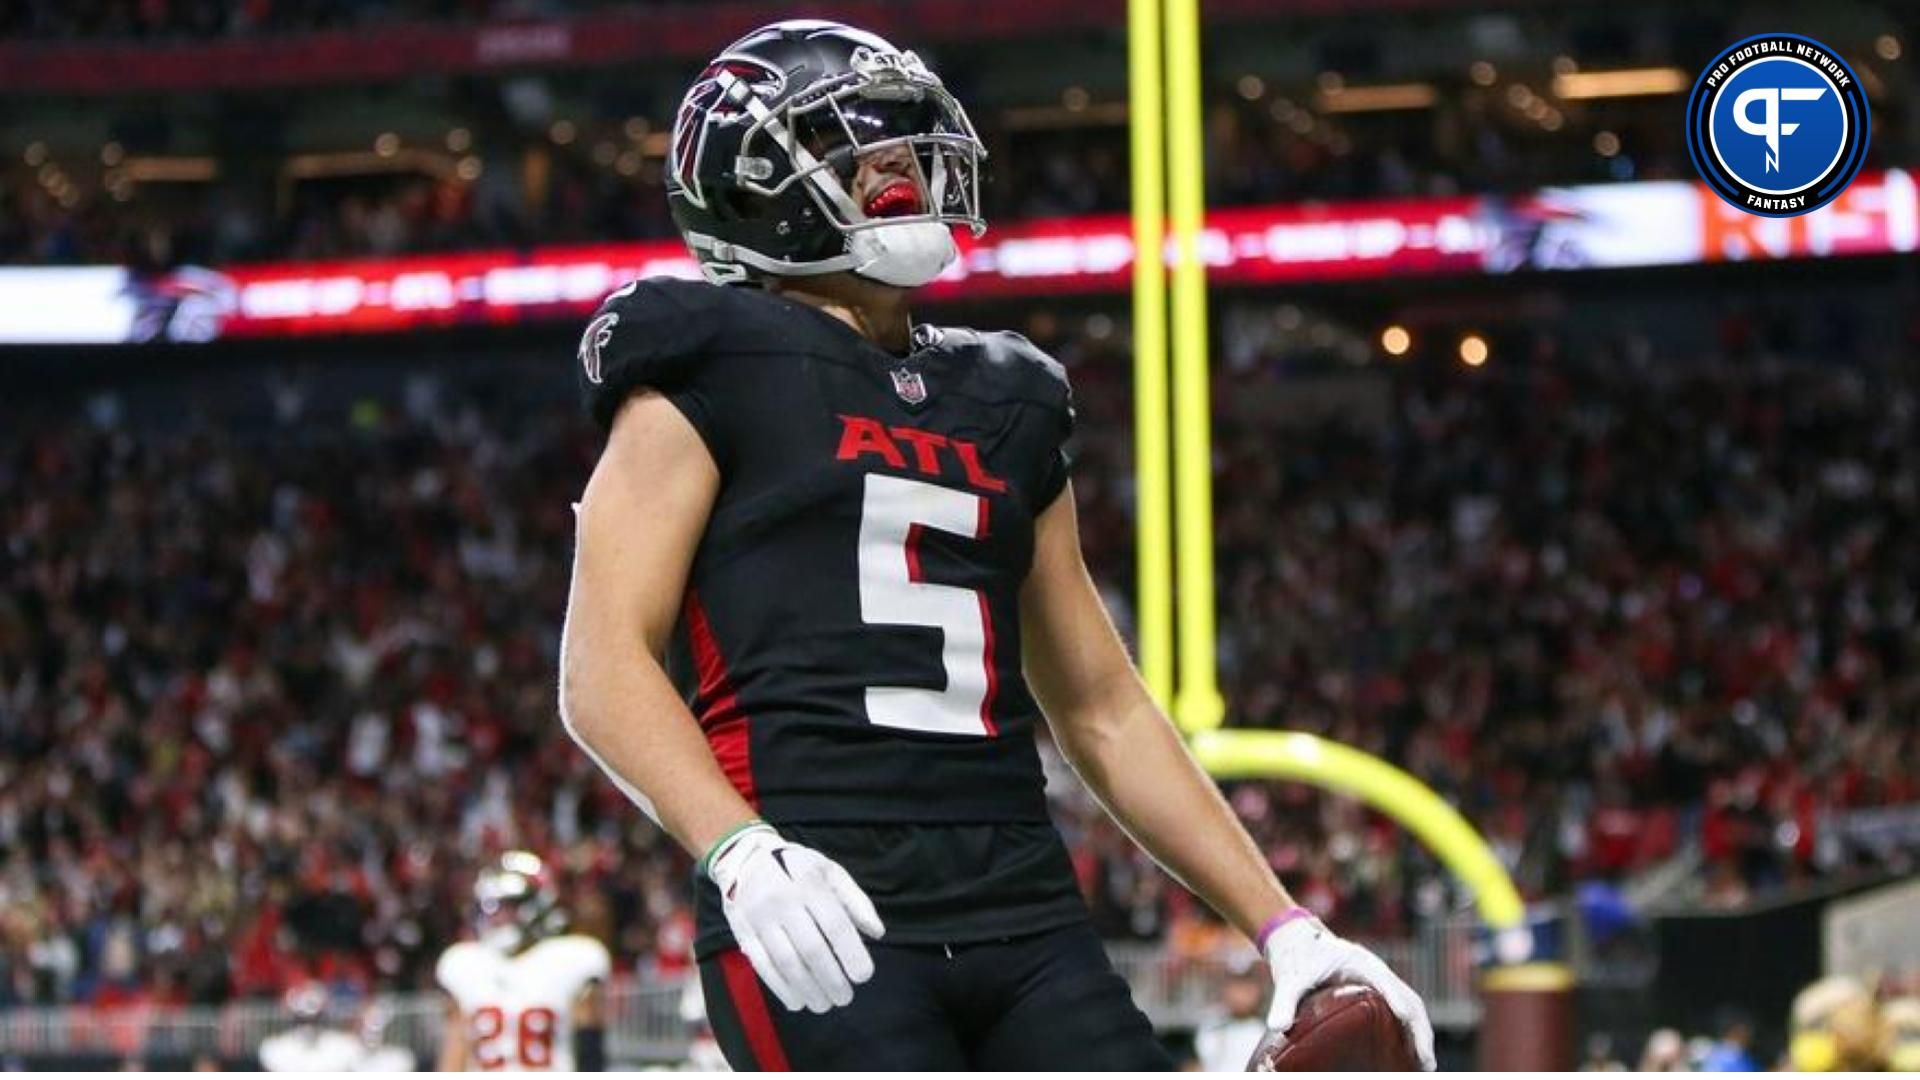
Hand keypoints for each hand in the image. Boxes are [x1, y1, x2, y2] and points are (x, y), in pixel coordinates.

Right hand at [703, 821, 884, 1012]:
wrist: (745, 856)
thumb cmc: (797, 866)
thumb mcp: (830, 871)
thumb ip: (856, 901)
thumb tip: (877, 934)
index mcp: (810, 883)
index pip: (835, 924)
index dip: (851, 953)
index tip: (863, 976)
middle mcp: (783, 900)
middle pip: (811, 949)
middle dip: (831, 979)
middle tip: (845, 998)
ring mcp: (759, 917)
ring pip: (786, 962)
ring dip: (808, 989)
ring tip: (824, 1004)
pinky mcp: (743, 931)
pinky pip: (762, 965)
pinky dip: (781, 988)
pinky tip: (797, 1001)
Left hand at [1264, 912, 1435, 1069]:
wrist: (1297, 942)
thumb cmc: (1297, 958)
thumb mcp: (1290, 979)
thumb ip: (1284, 1001)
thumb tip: (1277, 1026)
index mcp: (1361, 963)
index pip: (1386, 982)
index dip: (1398, 1001)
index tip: (1406, 1019)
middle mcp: (1377, 973)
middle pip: (1410, 1000)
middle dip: (1420, 1030)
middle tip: (1426, 1061)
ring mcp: (1381, 983)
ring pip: (1411, 1007)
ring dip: (1420, 1034)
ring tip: (1426, 1065)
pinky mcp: (1379, 994)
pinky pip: (1403, 1012)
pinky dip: (1411, 1032)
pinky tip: (1412, 1055)